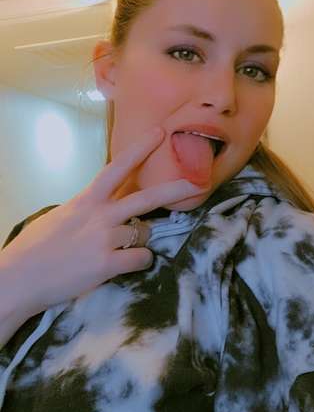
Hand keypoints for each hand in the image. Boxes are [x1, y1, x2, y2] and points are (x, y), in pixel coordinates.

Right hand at [1, 127, 209, 315]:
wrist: (19, 278)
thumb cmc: (34, 248)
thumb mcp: (61, 217)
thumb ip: (86, 210)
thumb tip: (102, 208)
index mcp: (86, 201)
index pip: (116, 169)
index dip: (140, 150)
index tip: (159, 133)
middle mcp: (100, 216)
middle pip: (146, 198)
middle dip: (174, 189)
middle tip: (196, 183)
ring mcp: (106, 240)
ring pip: (144, 232)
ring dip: (140, 239)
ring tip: (120, 248)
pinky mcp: (108, 265)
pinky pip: (141, 259)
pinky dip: (139, 263)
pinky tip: (125, 265)